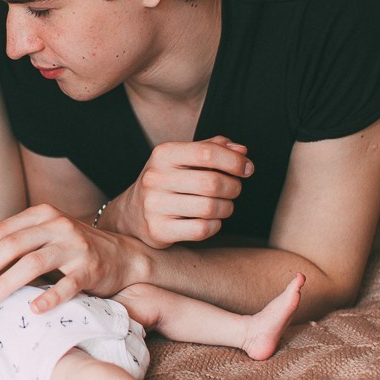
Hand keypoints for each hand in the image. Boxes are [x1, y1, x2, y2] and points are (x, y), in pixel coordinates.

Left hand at [0, 204, 139, 313]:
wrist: (123, 256)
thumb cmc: (74, 249)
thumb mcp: (47, 235)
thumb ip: (19, 242)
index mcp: (42, 215)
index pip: (0, 231)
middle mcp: (57, 226)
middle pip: (11, 245)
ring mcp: (74, 247)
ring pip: (32, 263)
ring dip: (5, 284)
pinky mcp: (90, 269)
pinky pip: (66, 285)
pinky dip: (48, 298)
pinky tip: (32, 310)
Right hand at [111, 136, 251, 247]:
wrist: (132, 213)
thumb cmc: (167, 181)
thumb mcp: (183, 158)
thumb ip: (212, 148)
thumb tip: (242, 151)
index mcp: (163, 154)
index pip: (207, 153)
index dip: (234, 161)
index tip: (247, 169)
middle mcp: (155, 178)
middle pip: (212, 182)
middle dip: (233, 187)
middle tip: (234, 190)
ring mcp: (154, 205)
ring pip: (210, 208)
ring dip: (227, 208)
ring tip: (224, 205)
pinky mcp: (158, 230)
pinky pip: (201, 230)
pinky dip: (215, 225)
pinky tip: (211, 220)